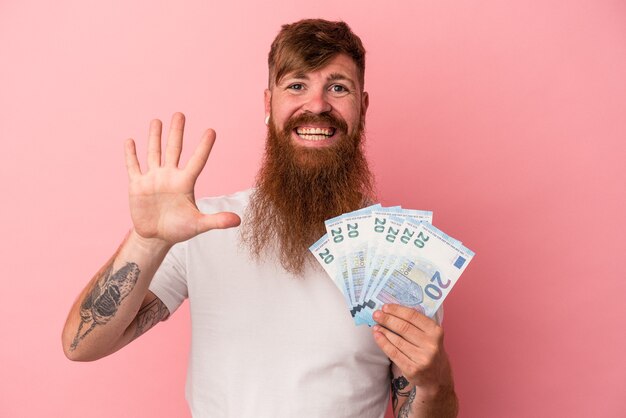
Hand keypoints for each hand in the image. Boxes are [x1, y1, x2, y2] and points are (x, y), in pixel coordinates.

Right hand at [125, 112, 240, 244]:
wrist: (156, 237)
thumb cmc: (180, 230)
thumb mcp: (199, 225)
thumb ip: (217, 221)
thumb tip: (239, 221)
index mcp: (185, 183)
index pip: (197, 160)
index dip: (204, 147)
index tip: (212, 131)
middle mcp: (170, 176)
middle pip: (174, 150)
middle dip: (176, 132)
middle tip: (180, 114)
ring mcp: (153, 179)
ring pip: (153, 153)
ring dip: (154, 137)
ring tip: (157, 121)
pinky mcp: (137, 185)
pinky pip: (133, 167)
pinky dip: (130, 155)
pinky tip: (130, 141)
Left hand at [372, 304, 452, 391]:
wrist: (437, 377)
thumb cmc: (429, 350)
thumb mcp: (431, 335)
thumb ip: (417, 323)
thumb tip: (393, 310)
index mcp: (436, 331)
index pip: (413, 316)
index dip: (397, 310)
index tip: (385, 307)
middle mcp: (431, 345)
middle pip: (403, 327)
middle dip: (387, 319)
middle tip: (376, 314)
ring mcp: (422, 358)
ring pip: (397, 340)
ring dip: (383, 331)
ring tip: (376, 325)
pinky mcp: (412, 369)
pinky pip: (393, 353)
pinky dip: (383, 343)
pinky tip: (378, 336)